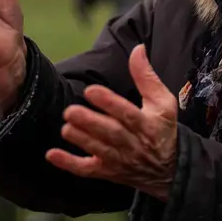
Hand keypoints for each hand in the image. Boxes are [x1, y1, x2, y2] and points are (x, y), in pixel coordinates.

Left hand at [47, 45, 177, 200]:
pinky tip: (52, 154)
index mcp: (147, 124)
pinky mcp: (107, 171)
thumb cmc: (163, 129)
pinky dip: (69, 164)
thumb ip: (146, 76)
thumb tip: (138, 49)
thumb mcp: (163, 101)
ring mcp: (119, 160)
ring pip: (98, 150)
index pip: (127, 113)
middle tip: (70, 111)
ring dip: (81, 140)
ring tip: (66, 127)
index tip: (91, 91)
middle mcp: (133, 144)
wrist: (169, 170)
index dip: (109, 103)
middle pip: (111, 134)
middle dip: (90, 123)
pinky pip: (87, 170)